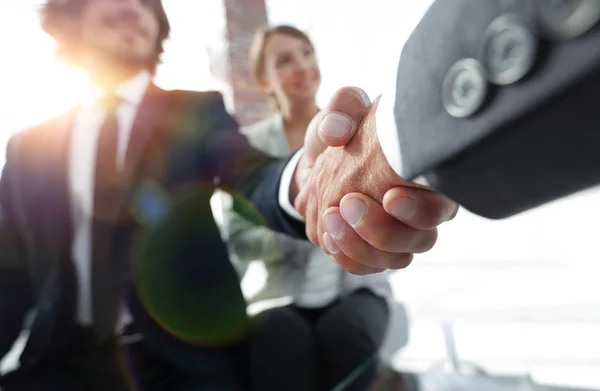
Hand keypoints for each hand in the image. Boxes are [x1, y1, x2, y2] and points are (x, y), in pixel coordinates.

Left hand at [295, 88, 458, 273]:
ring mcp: (397, 235)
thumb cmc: (343, 133)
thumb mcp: (342, 111)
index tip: (390, 197)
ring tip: (333, 217)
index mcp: (426, 177)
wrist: (320, 160)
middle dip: (383, 230)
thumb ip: (343, 109)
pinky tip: (330, 236)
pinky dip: (347, 257)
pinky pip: (368, 267)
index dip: (421, 211)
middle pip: (421, 241)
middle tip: (350, 203)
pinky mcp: (372, 250)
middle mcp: (421, 212)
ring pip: (395, 260)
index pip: (442, 207)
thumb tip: (335, 132)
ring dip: (361, 246)